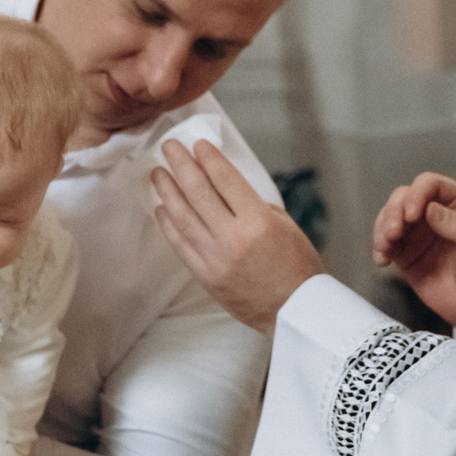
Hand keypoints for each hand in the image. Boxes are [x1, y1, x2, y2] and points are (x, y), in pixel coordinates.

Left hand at [150, 139, 323, 334]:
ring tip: (158, 173)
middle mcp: (233, 238)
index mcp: (258, 221)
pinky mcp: (206, 276)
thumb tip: (226, 188)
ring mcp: (216, 258)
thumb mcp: (285, 225)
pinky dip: (169, 225)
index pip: (226, 180)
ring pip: (183, 217)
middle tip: (169, 147)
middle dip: (182, 166)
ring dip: (168, 192)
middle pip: (199, 193)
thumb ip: (254, 205)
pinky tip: (161, 208)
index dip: (210, 158)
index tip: (198, 144)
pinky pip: (181, 245)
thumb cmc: (297, 266)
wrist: (294, 311)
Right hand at [373, 173, 455, 372]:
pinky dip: (378, 248)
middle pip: (404, 197)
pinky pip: (384, 243)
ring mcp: (419, 233)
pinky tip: (383, 260)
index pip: (431, 185)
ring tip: (386, 247)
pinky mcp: (406, 254)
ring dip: (382, 228)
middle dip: (394, 212)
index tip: (412, 214)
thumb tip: (430, 209)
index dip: (417, 194)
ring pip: (390, 216)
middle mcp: (436, 213)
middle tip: (394, 232)